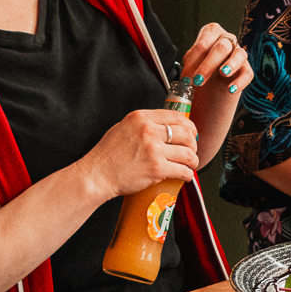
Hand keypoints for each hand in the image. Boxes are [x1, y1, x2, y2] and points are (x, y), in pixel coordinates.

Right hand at [80, 107, 200, 198]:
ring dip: (193, 160)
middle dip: (193, 144)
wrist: (97, 175)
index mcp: (140, 118)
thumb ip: (143, 125)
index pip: (175, 116)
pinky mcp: (156, 168)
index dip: (189, 126)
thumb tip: (164, 127)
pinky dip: (187, 174)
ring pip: (188, 153)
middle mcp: (148, 130)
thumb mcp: (123, 128)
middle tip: (191, 151)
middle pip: (186, 134)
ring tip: (191, 164)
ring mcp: (153, 149)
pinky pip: (182, 170)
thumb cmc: (107, 155)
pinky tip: (185, 175)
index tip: (192, 133)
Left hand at [179, 23, 253, 95]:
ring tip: (223, 74)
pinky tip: (230, 89)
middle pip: (222, 47)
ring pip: (240, 55)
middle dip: (208, 65)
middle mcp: (227, 39)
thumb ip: (189, 68)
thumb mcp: (190, 66)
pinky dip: (240, 82)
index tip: (186, 76)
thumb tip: (186, 78)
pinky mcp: (246, 68)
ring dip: (231, 64)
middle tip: (198, 81)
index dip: (194, 59)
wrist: (210, 87)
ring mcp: (238, 53)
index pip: (204, 42)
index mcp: (210, 33)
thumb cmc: (199, 69)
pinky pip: (248, 73)